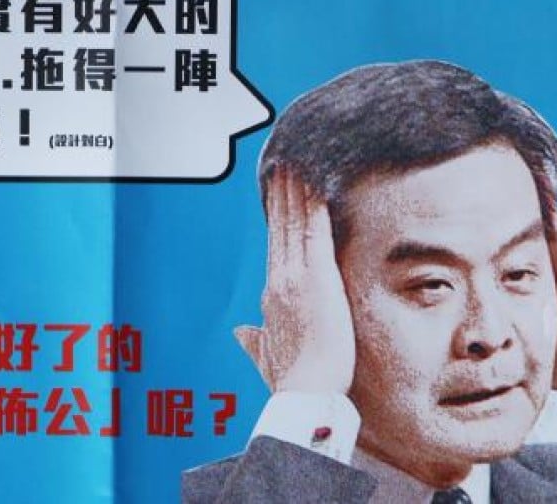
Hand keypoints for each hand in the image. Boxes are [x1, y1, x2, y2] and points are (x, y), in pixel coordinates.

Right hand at [234, 167, 354, 393]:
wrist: (304, 391)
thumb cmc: (290, 380)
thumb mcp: (267, 356)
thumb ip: (253, 341)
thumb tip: (239, 331)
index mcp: (270, 296)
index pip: (275, 248)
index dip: (275, 219)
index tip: (276, 197)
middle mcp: (278, 280)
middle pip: (280, 228)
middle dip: (281, 195)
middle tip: (282, 166)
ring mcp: (295, 277)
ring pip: (294, 224)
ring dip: (295, 192)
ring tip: (296, 165)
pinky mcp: (316, 278)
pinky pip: (315, 233)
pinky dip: (314, 208)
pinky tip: (317, 186)